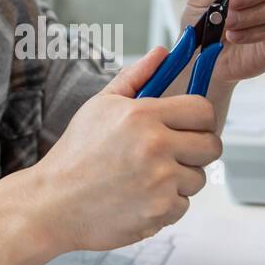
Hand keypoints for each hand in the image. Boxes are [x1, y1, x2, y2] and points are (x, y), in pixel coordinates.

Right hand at [29, 48, 222, 252]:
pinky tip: (140, 198)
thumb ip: (136, 77)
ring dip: (180, 180)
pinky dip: (166, 204)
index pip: (203, 110)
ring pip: (198, 178)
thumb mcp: (100, 106)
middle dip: (196, 149)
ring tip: (147, 178)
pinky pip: (183, 205)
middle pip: (211, 145)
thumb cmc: (75, 154)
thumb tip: (163, 53)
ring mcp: (160, 181)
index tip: (188, 126)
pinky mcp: (160, 210)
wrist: (52, 204)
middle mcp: (155, 146)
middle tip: (172, 153)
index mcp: (142, 115)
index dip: (199, 118)